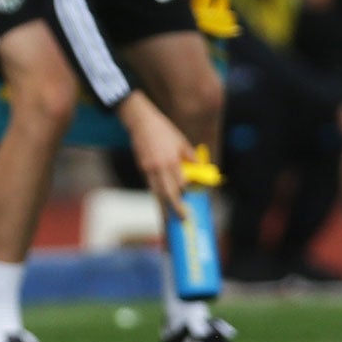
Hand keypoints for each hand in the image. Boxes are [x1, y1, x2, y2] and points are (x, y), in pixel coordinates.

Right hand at [118, 94, 191, 216]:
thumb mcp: (181, 142)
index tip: (191, 203)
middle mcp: (158, 168)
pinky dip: (158, 194)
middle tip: (183, 220)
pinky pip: (151, 185)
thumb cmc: (163, 130)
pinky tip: (162, 202)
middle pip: (167, 194)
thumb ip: (191, 157)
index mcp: (171, 161)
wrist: (141, 122)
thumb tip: (199, 170)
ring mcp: (148, 169)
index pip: (180, 185)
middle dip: (174, 209)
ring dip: (164, 207)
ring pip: (156, 192)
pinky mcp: (142, 168)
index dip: (186, 195)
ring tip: (169, 220)